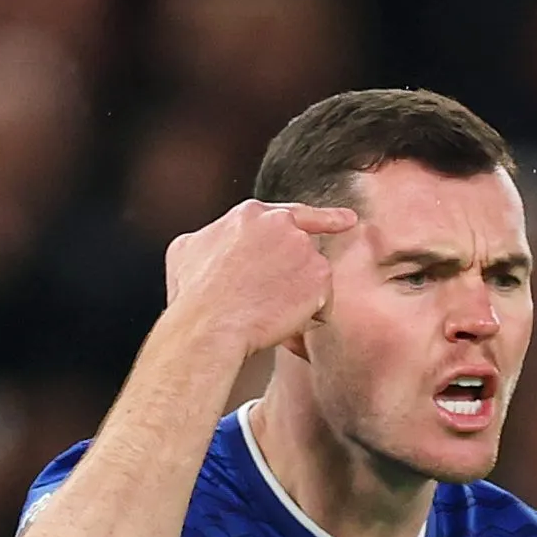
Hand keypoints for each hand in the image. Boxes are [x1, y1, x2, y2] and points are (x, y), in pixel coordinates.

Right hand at [162, 199, 358, 354]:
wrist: (211, 322)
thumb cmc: (194, 294)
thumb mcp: (187, 250)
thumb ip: (213, 237)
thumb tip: (215, 242)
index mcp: (251, 214)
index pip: (294, 213)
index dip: (325, 219)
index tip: (349, 220)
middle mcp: (282, 224)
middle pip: (304, 252)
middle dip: (297, 274)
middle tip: (281, 295)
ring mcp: (304, 249)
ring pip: (313, 280)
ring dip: (298, 299)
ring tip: (265, 312)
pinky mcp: (320, 277)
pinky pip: (323, 305)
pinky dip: (308, 319)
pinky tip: (281, 322)